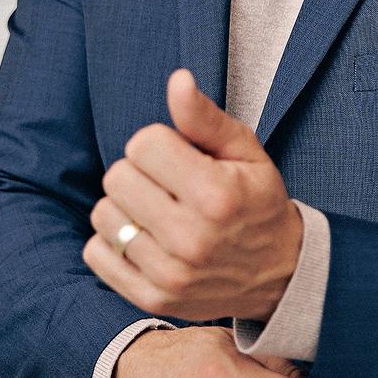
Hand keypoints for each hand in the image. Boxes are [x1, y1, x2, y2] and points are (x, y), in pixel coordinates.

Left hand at [83, 69, 302, 324]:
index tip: (179, 157)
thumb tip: (177, 80)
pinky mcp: (153, 297)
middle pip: (118, 177)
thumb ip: (206, 118)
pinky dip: (111, 242)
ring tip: (155, 211)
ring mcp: (171, 274)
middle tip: (167, 185)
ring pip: (104, 215)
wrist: (280, 273)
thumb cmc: (257, 202)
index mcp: (217, 196)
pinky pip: (97, 253)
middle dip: (139, 172)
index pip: (143, 144)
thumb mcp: (246, 153)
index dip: (158, 143)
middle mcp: (192, 238)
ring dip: (124, 206)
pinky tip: (143, 237)